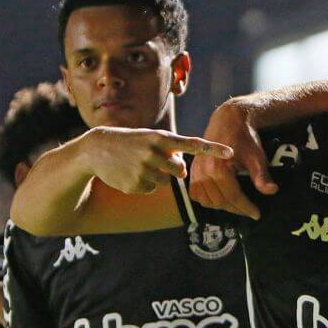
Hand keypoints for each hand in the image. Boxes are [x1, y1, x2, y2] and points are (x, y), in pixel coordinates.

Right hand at [82, 127, 231, 194]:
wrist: (96, 149)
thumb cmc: (129, 142)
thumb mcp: (149, 138)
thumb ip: (169, 149)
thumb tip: (183, 169)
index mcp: (160, 138)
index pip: (192, 144)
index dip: (213, 149)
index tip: (231, 153)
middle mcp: (154, 152)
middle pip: (180, 171)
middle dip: (173, 169)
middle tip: (157, 162)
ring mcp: (144, 169)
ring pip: (165, 182)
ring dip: (156, 177)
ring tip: (138, 165)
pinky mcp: (135, 184)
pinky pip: (150, 189)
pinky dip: (143, 184)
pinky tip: (129, 174)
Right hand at [188, 101, 277, 219]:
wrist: (228, 122)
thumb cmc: (244, 139)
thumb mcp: (256, 157)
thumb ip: (262, 176)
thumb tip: (272, 191)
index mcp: (218, 168)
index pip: (233, 197)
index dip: (247, 208)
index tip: (257, 214)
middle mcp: (203, 171)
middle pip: (220, 201)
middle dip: (237, 209)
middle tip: (250, 211)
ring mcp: (196, 172)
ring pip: (208, 201)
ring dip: (223, 207)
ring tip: (238, 206)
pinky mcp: (192, 171)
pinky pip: (196, 194)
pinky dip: (207, 200)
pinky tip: (221, 199)